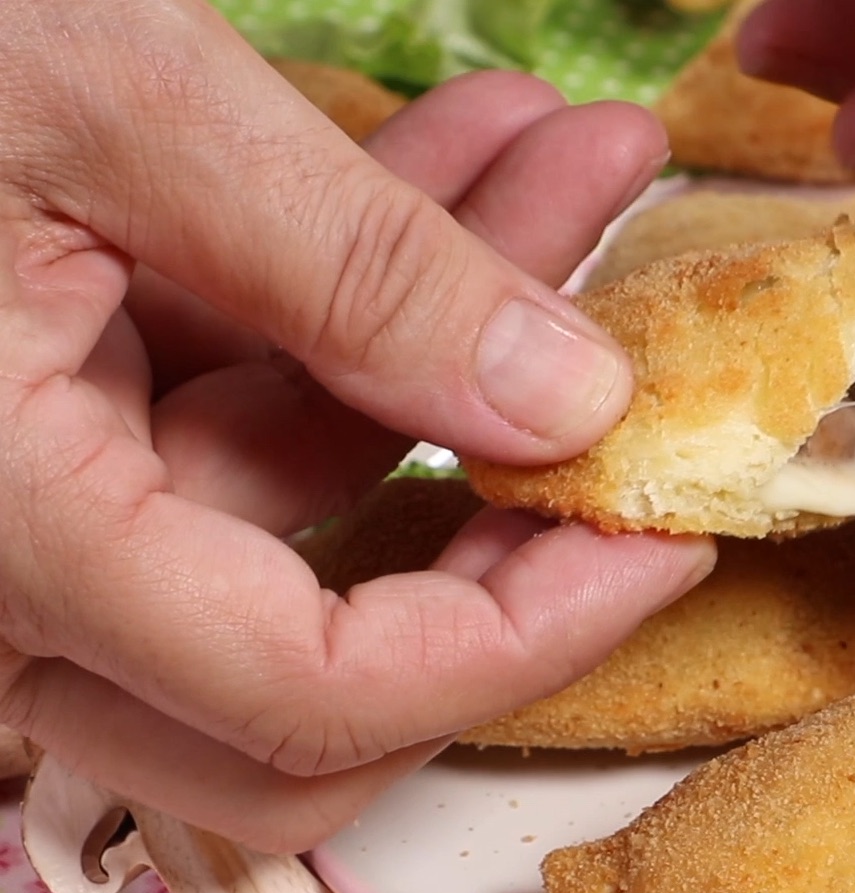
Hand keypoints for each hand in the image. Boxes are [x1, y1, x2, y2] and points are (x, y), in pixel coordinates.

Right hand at [0, 3, 713, 852]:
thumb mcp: (116, 106)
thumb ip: (358, 271)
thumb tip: (571, 400)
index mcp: (2, 536)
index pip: (318, 698)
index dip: (523, 637)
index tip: (662, 535)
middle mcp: (5, 580)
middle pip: (319, 688)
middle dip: (501, 532)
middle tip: (627, 392)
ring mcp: (26, 515)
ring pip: (301, 520)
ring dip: (459, 346)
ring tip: (572, 169)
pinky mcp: (47, 434)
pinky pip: (241, 418)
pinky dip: (365, 306)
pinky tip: (468, 170)